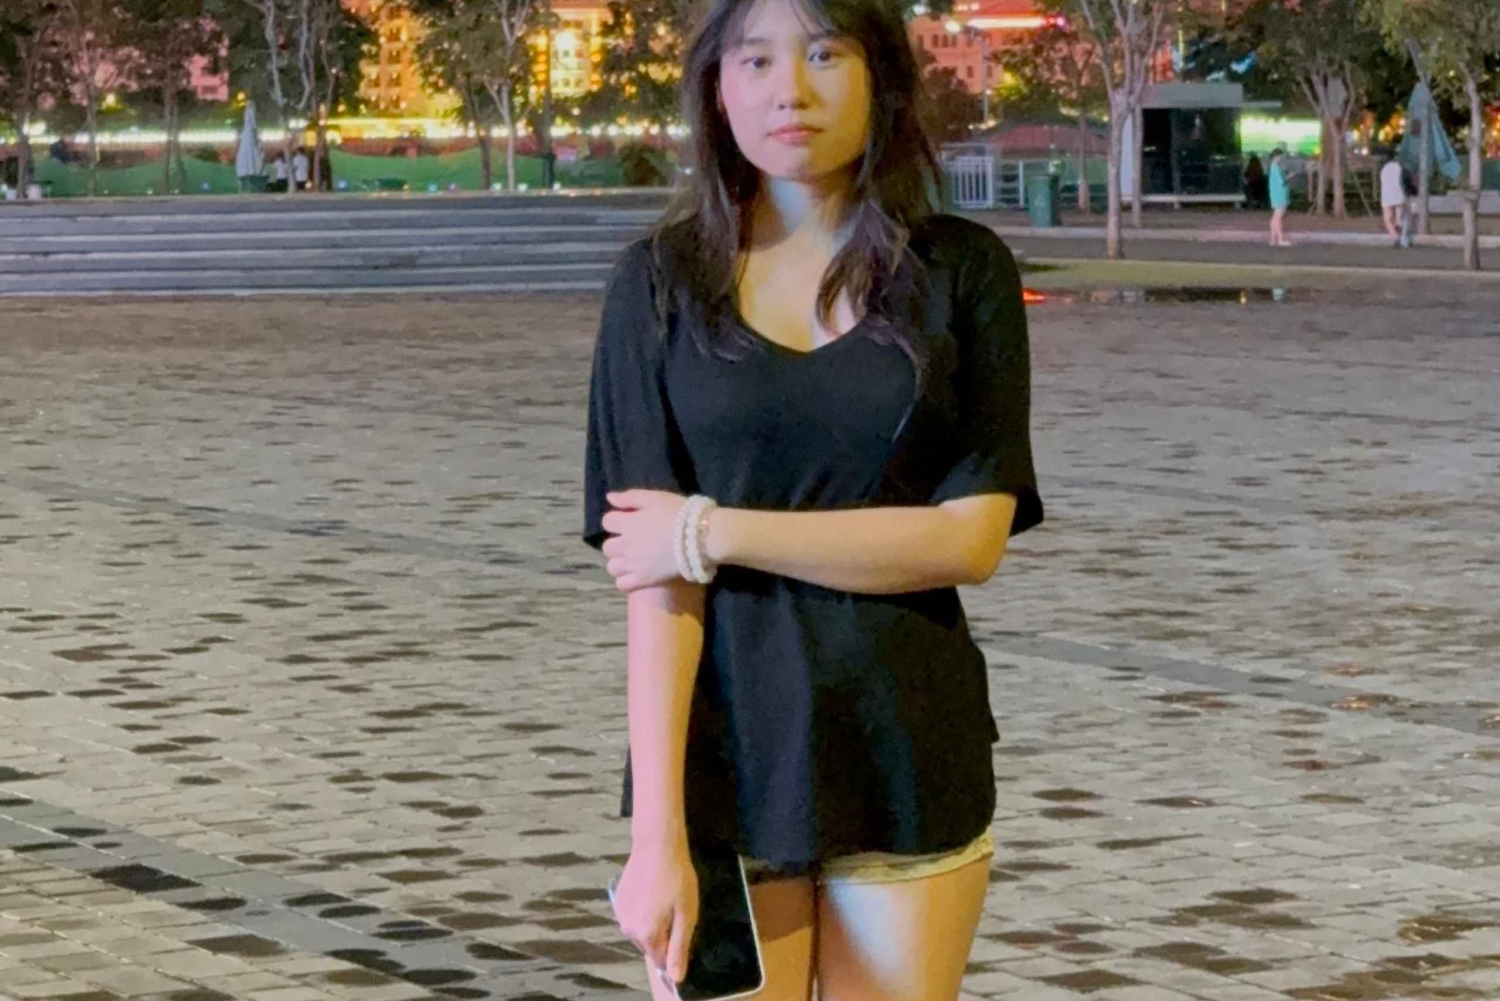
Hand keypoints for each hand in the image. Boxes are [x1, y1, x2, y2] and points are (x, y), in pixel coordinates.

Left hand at [600, 490, 686, 591]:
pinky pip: (622, 585)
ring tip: (632, 559)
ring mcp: (634, 565)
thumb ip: (630, 497)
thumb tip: (609, 498)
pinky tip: (634, 573)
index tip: (628, 520)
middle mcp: (626, 545)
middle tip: (631, 541)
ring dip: (619, 562)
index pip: (607, 522)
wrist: (700, 537)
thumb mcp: (655, 498)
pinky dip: (625, 580)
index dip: (616, 520)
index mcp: (628, 524)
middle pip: (607, 546)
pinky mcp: (644, 580)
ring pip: (612, 567)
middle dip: (617, 542)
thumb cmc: (679, 514)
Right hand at [611, 841, 698, 986]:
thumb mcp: (686, 914)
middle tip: (675, 908)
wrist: (657, 844)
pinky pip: (633, 916)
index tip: (682, 926)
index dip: (674, 947)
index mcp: (646, 934)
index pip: (661, 960)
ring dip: (652, 922)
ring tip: (664, 897)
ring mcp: (620, 913)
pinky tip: (652, 889)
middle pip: (650, 945)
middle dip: (664, 934)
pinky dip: (643, 909)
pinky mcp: (617, 899)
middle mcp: (628, 929)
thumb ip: (679, 948)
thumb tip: (676, 978)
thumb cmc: (677, 878)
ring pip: (641, 931)